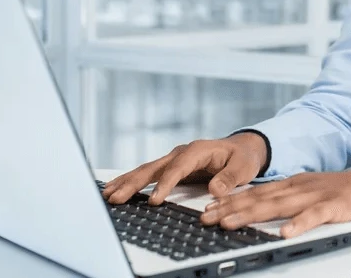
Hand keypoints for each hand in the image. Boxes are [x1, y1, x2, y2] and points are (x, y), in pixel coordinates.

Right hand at [101, 132, 267, 204]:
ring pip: (146, 170)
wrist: (242, 149)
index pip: (177, 168)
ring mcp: (173, 159)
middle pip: (154, 168)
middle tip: (116, 198)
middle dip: (134, 183)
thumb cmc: (242, 158)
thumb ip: (230, 178)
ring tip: (108, 195)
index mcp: (197, 150)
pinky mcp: (170, 167)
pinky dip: (131, 182)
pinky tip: (116, 189)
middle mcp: (181, 153)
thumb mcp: (243, 167)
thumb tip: (215, 190)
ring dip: (127, 182)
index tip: (155, 201)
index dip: (165, 184)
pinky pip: (148, 174)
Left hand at [199, 159, 350, 238]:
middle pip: (260, 199)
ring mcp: (318, 195)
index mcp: (295, 184)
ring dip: (251, 215)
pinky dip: (299, 224)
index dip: (230, 201)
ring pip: (279, 206)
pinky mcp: (337, 206)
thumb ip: (291, 201)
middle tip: (205, 218)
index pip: (256, 193)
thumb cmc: (350, 192)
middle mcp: (301, 187)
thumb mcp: (314, 193)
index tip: (207, 210)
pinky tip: (285, 232)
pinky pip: (315, 216)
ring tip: (229, 224)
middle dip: (230, 208)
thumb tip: (266, 214)